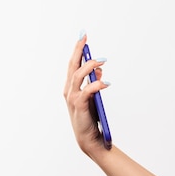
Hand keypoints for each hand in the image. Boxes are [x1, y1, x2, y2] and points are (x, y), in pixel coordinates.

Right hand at [63, 33, 109, 155]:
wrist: (90, 139)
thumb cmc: (90, 118)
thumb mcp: (93, 97)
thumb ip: (94, 82)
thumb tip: (100, 69)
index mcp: (71, 87)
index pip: (73, 64)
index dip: (77, 50)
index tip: (83, 36)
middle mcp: (69, 90)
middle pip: (72, 66)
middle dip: (78, 50)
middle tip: (85, 37)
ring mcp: (73, 98)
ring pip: (78, 75)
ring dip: (90, 66)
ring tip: (102, 60)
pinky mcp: (80, 106)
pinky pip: (87, 91)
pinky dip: (96, 84)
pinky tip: (106, 83)